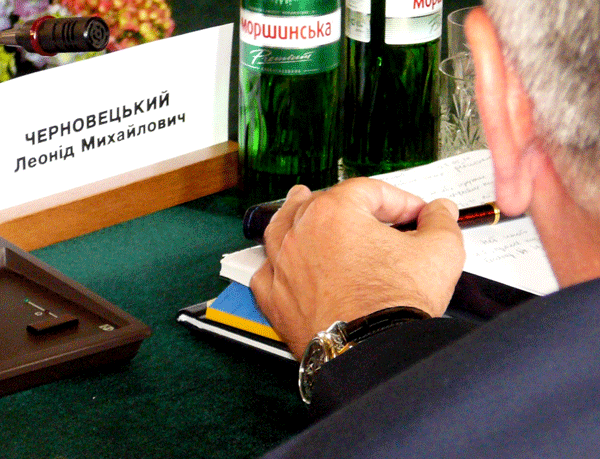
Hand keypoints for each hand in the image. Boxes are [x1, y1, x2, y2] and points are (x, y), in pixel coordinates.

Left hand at [250, 178, 465, 358]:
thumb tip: (440, 211)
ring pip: (282, 227)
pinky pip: (268, 271)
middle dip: (350, 204)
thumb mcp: (439, 252)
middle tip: (369, 212)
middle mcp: (301, 233)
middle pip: (321, 202)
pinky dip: (277, 264)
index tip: (414, 213)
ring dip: (295, 215)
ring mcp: (283, 265)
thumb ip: (441, 222)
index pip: (369, 191)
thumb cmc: (394, 305)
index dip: (398, 199)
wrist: (372, 353)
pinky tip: (283, 262)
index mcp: (335, 212)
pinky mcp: (276, 298)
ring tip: (300, 201)